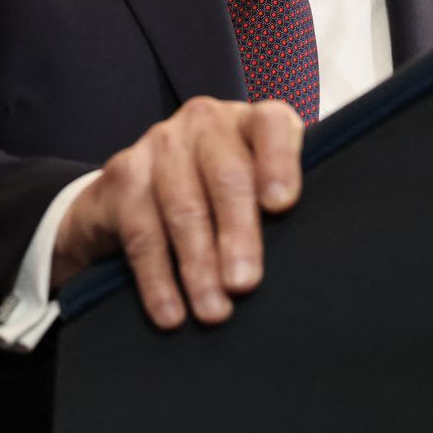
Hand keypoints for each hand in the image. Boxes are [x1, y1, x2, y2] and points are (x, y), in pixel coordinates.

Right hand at [53, 97, 303, 327]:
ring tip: (214, 310)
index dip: (279, 162)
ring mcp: (160, 144)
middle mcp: (205, 121)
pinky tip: (172, 312)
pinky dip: (158, 280)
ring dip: (199, 267)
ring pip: (184, 209)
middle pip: (227, 176)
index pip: (271, 124)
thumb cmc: (219, 193)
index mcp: (249, 121)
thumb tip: (309, 256)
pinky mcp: (123, 176)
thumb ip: (280, 205)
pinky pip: (142, 234)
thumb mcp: (255, 187)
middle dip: (238, 235)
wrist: (134, 192)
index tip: (282, 205)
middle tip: (245, 284)